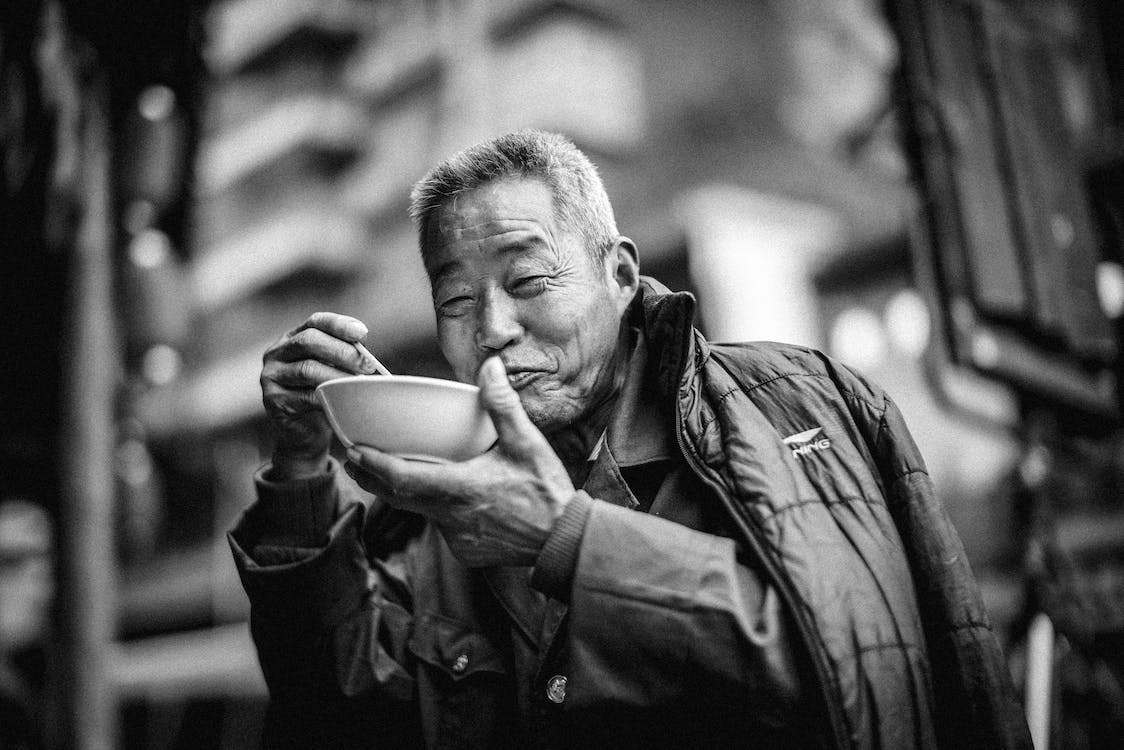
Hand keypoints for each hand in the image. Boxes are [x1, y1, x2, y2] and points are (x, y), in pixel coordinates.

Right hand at [261, 312, 381, 478]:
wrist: (304, 434)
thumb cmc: (323, 396)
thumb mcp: (332, 371)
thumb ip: (343, 358)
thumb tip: (367, 356)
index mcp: (293, 338)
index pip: (315, 322)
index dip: (339, 324)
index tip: (362, 332)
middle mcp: (277, 353)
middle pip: (309, 341)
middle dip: (342, 351)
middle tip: (367, 365)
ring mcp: (271, 376)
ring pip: (307, 369)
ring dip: (337, 375)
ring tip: (359, 383)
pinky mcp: (273, 400)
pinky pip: (304, 396)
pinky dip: (327, 398)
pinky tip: (342, 400)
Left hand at [344, 357, 574, 566]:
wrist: (565, 541)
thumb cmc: (547, 491)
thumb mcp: (527, 442)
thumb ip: (502, 404)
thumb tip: (489, 365)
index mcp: (459, 489)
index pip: (401, 478)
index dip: (373, 464)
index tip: (353, 450)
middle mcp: (450, 517)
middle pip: (397, 497)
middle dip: (372, 477)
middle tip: (354, 458)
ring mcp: (456, 538)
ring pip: (419, 513)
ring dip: (403, 493)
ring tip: (389, 472)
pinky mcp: (465, 551)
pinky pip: (441, 527)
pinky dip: (435, 510)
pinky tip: (444, 496)